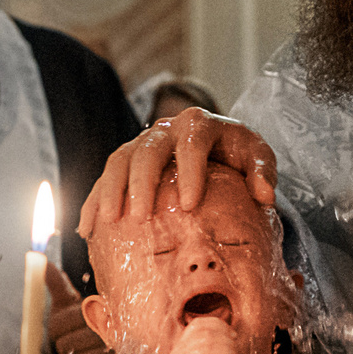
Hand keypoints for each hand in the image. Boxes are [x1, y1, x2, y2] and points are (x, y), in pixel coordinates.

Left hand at [45, 264, 119, 353]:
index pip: (57, 323)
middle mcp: (108, 328)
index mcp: (95, 308)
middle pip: (65, 345)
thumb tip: (38, 259)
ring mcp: (114, 353)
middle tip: (76, 343)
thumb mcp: (70, 302)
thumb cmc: (84, 324)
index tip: (65, 328)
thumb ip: (55, 282)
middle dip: (65, 346)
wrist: (112, 351)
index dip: (55, 329)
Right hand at [77, 108, 276, 236]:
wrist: (217, 144)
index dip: (190, 172)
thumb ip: (263, 172)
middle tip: (139, 217)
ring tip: (108, 223)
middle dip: (140, 183)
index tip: (188, 205)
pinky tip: (87, 229)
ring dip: (110, 191)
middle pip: (146, 150)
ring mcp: (142, 142)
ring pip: (119, 160)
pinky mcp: (127, 159)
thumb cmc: (238, 153)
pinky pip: (106, 177)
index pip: (192, 143)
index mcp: (200, 124)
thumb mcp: (257, 156)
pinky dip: (94, 201)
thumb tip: (264, 196)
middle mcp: (166, 128)